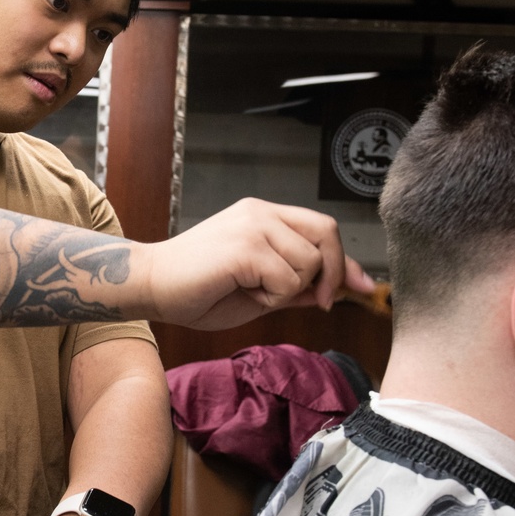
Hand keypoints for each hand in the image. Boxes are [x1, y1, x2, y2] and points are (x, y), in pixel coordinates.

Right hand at [142, 198, 373, 329]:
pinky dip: (271, 297)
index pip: (322, 229)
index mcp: (264, 216)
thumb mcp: (258, 292)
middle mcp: (261, 213)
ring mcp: (253, 225)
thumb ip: (295, 286)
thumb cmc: (195, 291)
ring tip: (251, 290)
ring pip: (308, 263)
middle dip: (328, 275)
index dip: (344, 260)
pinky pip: (286, 280)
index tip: (363, 286)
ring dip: (288, 289)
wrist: (151, 287)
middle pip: (326, 236)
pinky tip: (242, 291)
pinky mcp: (245, 247)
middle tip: (312, 302)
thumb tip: (334, 291)